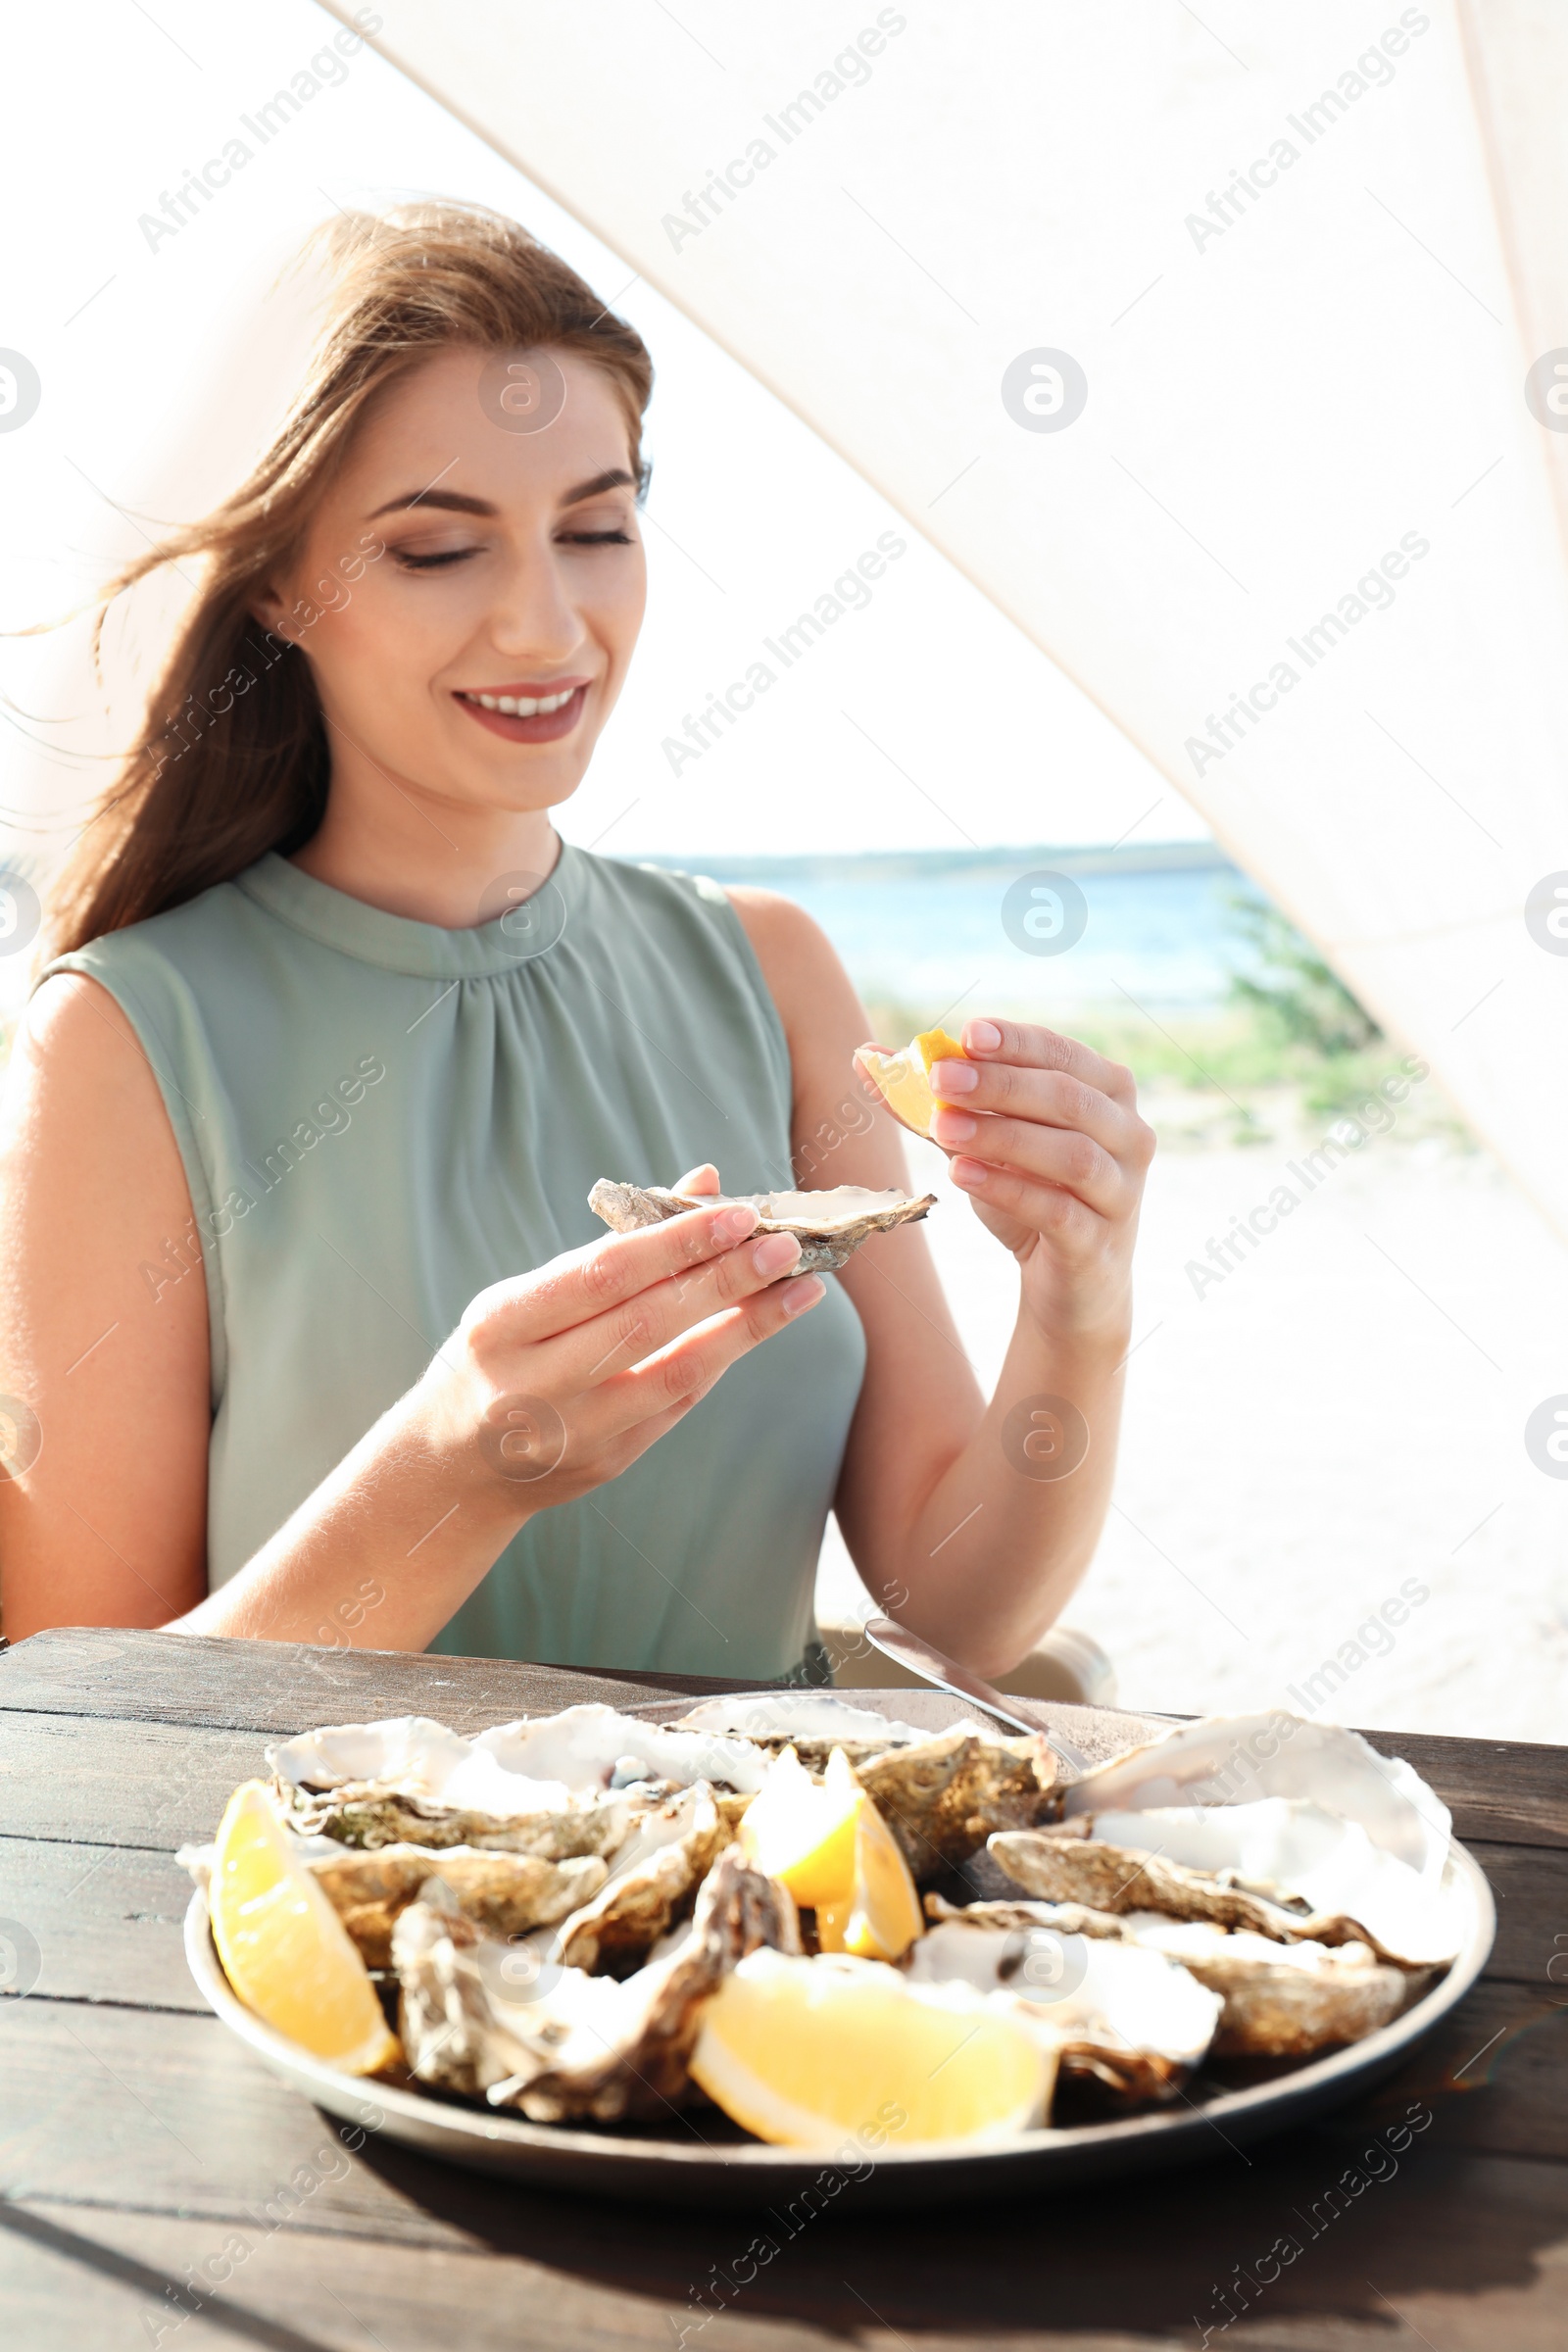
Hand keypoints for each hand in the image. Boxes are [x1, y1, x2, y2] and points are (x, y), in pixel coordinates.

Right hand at [417, 1194, 822, 1519]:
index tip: (738, 1214)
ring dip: (747, 1328)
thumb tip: (705, 1183)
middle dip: (724, 1280)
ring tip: (802, 1291)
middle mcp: (531, 1384)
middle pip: (646, 1324)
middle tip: (785, 1247)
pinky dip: (720, 1359)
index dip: (676, 1243)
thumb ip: (615, 1244)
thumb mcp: (528, 1293)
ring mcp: (571, 1433)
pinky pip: (677, 1405)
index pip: (603, 1275)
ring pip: (675, 1373)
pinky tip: (757, 1327)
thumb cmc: (498, 1356)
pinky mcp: (605, 1465)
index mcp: (501, 1325)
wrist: (451, 1468)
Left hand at [925, 1017, 1153, 1340]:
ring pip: (1071, 1153)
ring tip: (943, 1128)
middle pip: (1068, 1098)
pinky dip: (1008, 1188)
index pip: (1064, 1054)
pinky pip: (1058, 1210)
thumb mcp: (983, 1143)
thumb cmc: (1032, 1195)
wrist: (1069, 1284)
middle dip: (1000, 1085)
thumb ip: (936, 1101)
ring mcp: (1122, 1192)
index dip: (1017, 1042)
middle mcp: (1130, 1136)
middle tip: (940, 1079)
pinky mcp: (1100, 1243)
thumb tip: (865, 1057)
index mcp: (1109, 1094)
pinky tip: (962, 1174)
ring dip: (1003, 1135)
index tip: (966, 1035)